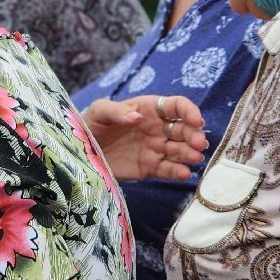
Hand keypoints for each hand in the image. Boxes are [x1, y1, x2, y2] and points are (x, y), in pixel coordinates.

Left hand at [82, 94, 206, 182]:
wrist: (80, 152)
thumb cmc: (90, 124)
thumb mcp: (99, 112)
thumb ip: (116, 112)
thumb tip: (136, 116)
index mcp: (149, 109)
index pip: (176, 106)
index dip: (189, 111)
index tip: (197, 120)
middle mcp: (158, 128)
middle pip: (183, 130)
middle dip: (194, 135)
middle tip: (199, 143)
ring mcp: (155, 149)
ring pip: (180, 150)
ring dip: (190, 153)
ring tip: (195, 158)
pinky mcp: (150, 168)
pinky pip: (168, 170)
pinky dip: (177, 172)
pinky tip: (184, 173)